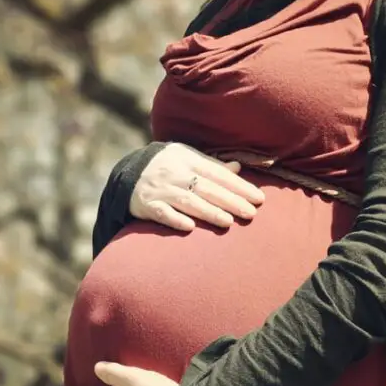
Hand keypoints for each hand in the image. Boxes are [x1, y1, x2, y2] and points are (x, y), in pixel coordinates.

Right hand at [131, 143, 265, 230]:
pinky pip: (161, 213)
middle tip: (251, 213)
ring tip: (229, 222)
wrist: (127, 173)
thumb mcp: (186, 158)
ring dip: (208, 212)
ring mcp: (160, 189)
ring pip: (187, 201)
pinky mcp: (146, 205)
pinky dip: (175, 219)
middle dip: (230, 201)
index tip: (258, 198)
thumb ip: (211, 165)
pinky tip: (190, 227)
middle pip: (206, 188)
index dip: (239, 186)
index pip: (218, 173)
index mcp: (187, 159)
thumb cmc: (166, 166)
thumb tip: (238, 167)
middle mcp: (174, 173)